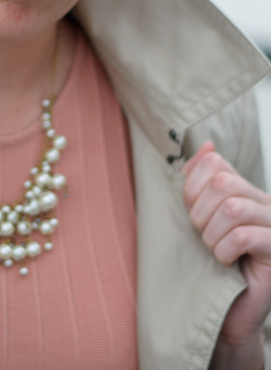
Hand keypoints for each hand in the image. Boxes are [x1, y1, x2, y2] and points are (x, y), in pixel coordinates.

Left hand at [183, 141, 270, 369]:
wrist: (228, 311)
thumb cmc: (213, 264)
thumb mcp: (201, 216)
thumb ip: (200, 180)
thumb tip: (206, 146)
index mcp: (245, 190)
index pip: (215, 163)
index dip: (193, 186)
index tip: (192, 211)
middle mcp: (264, 203)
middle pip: (224, 183)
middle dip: (200, 212)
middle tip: (203, 235)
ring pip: (233, 208)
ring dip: (212, 234)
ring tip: (214, 250)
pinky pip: (244, 237)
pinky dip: (224, 250)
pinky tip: (226, 262)